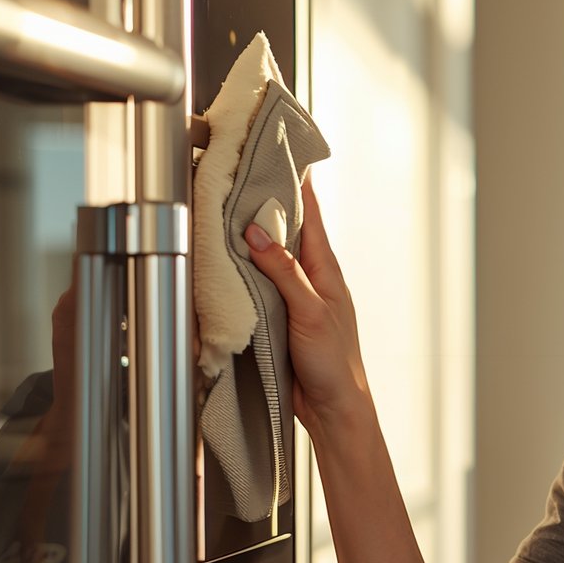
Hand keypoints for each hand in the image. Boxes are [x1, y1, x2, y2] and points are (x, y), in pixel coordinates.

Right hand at [244, 181, 372, 440]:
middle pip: (288, 232)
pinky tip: (229, 261)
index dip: (299, 185)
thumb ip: (284, 272)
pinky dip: (245, 269)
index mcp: (326, 271)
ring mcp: (295, 297)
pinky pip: (261, 283)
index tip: (283, 154)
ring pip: (271, 257)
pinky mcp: (280, 317)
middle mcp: (312, 279)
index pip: (312, 216)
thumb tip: (258, 234)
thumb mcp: (309, 311)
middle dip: (269, 204)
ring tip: (229, 208)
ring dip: (253, 237)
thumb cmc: (334, 364)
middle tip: (244, 175)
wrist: (333, 408)